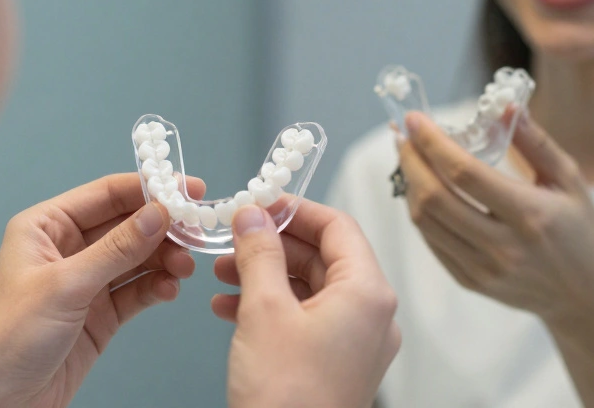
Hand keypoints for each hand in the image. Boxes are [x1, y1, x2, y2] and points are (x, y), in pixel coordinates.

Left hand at [0, 173, 201, 407]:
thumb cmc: (7, 338)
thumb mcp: (64, 286)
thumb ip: (116, 249)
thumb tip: (157, 214)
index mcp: (46, 227)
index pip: (105, 195)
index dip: (148, 188)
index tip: (188, 190)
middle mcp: (67, 249)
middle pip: (128, 224)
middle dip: (163, 227)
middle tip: (195, 231)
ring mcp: (86, 282)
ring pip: (138, 258)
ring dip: (165, 258)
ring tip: (184, 267)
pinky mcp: (100, 314)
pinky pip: (137, 290)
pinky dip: (157, 287)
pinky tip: (169, 289)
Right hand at [212, 200, 400, 407]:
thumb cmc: (288, 398)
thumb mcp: (264, 310)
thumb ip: (258, 253)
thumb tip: (253, 216)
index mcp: (368, 293)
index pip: (338, 226)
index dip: (296, 210)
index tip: (259, 204)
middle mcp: (372, 315)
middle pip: (324, 256)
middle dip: (272, 245)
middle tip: (232, 239)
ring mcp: (357, 343)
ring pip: (311, 288)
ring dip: (266, 276)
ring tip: (221, 275)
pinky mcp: (337, 365)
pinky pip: (307, 319)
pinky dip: (271, 307)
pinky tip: (230, 309)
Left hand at [398, 110, 593, 325]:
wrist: (584, 297)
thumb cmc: (581, 231)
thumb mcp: (570, 180)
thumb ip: (536, 143)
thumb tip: (505, 106)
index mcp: (530, 215)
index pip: (465, 173)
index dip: (433, 143)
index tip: (415, 119)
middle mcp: (503, 247)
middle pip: (435, 199)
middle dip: (410, 161)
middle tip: (403, 136)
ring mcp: (483, 269)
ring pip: (426, 223)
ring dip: (410, 185)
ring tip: (410, 159)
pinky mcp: (470, 282)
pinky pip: (432, 242)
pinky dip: (420, 212)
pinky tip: (422, 190)